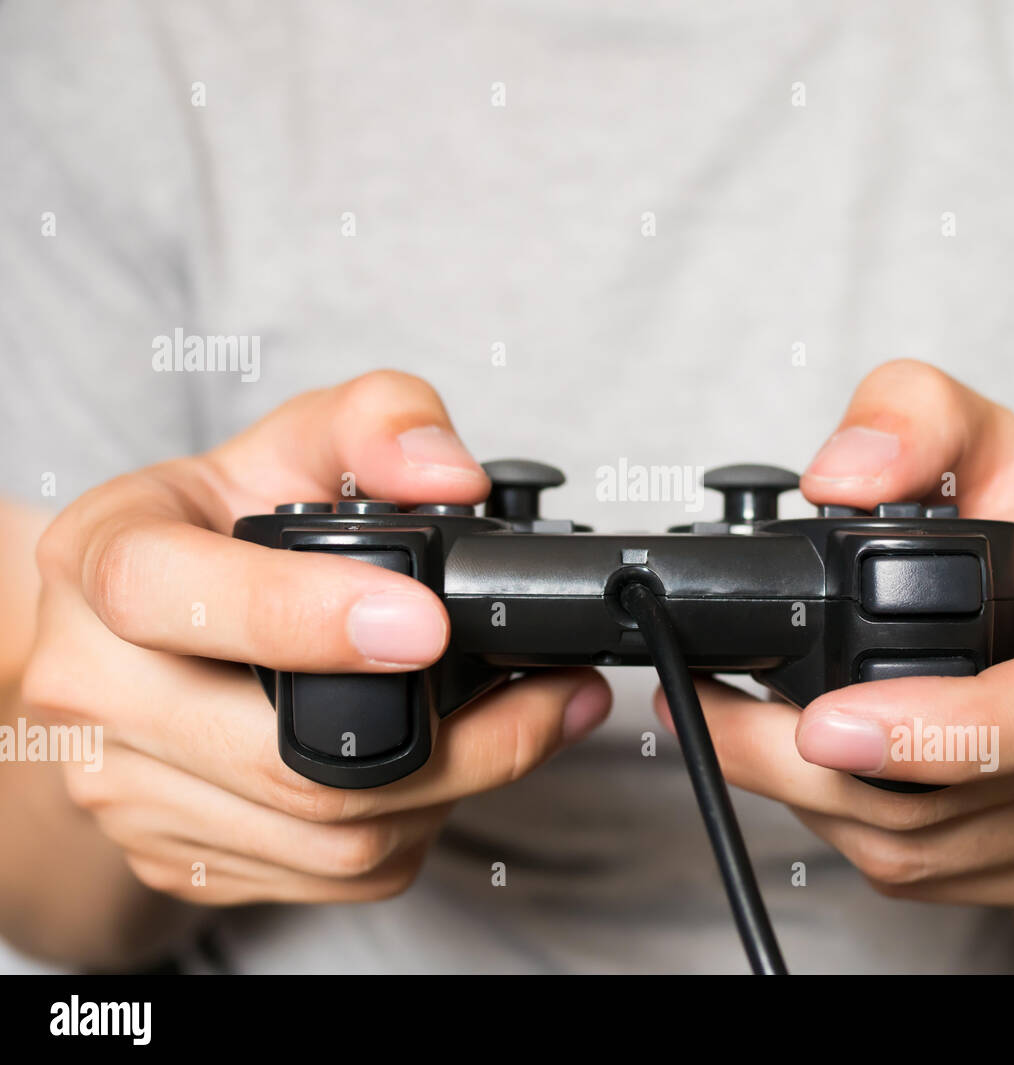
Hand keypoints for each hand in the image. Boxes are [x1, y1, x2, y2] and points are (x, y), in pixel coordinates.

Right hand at [22, 371, 610, 904]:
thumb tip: (449, 476)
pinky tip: (456, 770)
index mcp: (101, 559)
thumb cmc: (227, 522)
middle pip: (276, 757)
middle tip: (551, 692)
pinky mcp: (177, 852)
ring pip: (321, 833)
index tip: (424, 625)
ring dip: (454, 788)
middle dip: (450, 736)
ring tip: (525, 723)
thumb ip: (380, 420)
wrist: (150, 625)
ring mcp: (127, 788)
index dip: (297, 616)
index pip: (165, 594)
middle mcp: (91, 685)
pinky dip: (417, 828)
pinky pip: (325, 871)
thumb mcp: (298, 437)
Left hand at [665, 359, 1013, 905]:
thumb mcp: (1000, 439)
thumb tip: (839, 476)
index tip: (823, 724)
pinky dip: (845, 823)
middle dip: (804, 766)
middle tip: (701, 712)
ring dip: (804, 795)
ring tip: (728, 730)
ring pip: (928, 848)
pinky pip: (933, 872)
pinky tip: (804, 767)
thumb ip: (916, 416)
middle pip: (961, 797)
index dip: (951, 729)